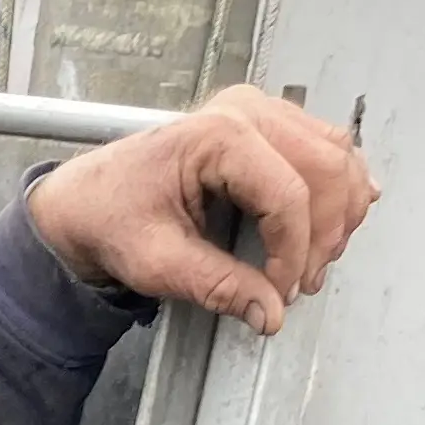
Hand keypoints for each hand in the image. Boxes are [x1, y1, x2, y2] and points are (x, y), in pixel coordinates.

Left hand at [27, 85, 376, 337]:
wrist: (86, 201)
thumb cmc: (111, 219)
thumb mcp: (157, 264)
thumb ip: (218, 287)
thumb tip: (270, 313)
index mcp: (218, 136)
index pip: (288, 194)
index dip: (295, 252)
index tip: (282, 292)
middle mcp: (247, 111)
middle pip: (325, 167)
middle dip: (324, 233)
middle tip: (302, 283)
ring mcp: (260, 112)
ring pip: (335, 154)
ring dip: (338, 210)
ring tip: (314, 262)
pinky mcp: (266, 124)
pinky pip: (324, 147)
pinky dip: (337, 187)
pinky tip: (335, 222)